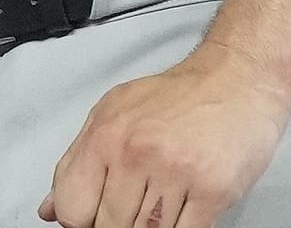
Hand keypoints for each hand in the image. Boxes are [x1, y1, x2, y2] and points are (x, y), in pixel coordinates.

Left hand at [38, 52, 290, 227]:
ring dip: (153, 226)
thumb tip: (50, 210)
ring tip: (163, 200)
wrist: (240, 77)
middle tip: (139, 204)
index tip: (97, 217)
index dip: (82, 222)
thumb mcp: (114, 114)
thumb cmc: (179, 97)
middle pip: (110, 227)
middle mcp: (136, 153)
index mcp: (106, 135)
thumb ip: (78, 162)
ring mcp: (175, 173)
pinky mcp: (213, 190)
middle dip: (120, 224)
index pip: (73, 208)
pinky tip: (183, 210)